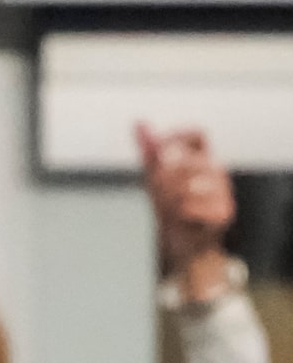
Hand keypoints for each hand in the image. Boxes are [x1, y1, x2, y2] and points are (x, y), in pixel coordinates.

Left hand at [138, 124, 234, 294]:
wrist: (183, 241)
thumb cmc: (171, 203)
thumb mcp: (156, 175)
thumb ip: (150, 150)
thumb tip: (138, 121)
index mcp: (202, 158)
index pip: (196, 134)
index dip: (175, 138)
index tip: (157, 153)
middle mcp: (216, 171)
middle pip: (187, 160)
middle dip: (163, 174)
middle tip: (154, 187)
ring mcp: (223, 192)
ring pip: (191, 184)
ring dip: (169, 196)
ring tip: (167, 205)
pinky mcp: (223, 213)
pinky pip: (195, 207)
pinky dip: (180, 212)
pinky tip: (180, 217)